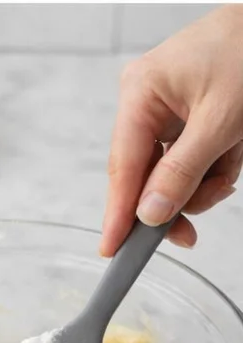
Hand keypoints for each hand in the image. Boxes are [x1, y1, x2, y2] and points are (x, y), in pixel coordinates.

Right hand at [100, 5, 242, 257]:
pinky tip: (232, 151)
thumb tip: (149, 212)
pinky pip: (192, 155)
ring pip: (173, 169)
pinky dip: (215, 164)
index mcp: (140, 92)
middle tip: (190, 235)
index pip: (122, 165)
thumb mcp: (221, 121)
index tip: (112, 250)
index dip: (118, 212)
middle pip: (147, 172)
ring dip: (206, 179)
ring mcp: (166, 106)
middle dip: (177, 198)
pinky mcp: (188, 112)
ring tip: (231, 163)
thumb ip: (183, 170)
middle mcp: (144, 100)